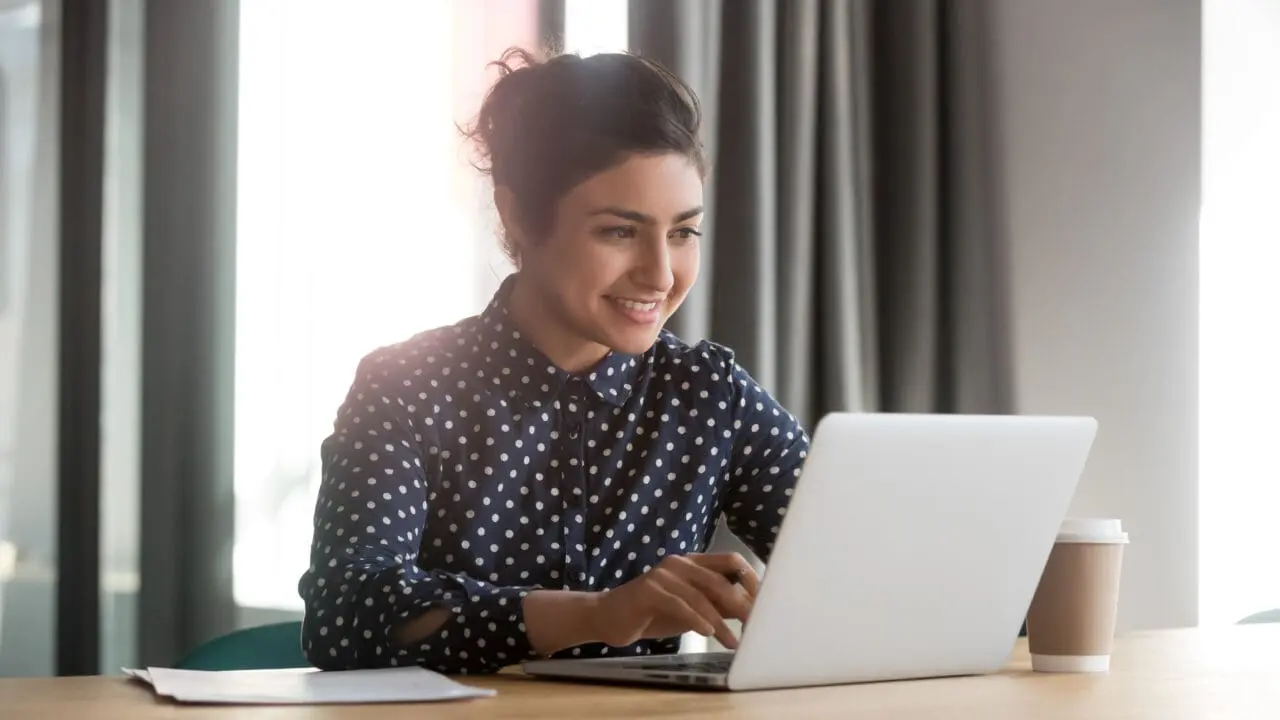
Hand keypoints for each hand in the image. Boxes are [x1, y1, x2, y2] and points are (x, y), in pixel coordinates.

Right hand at [588, 553, 760, 649]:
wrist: (609, 616)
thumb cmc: (653, 613)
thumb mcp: (690, 609)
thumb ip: (715, 605)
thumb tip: (749, 610)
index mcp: (693, 562)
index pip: (731, 561)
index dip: (751, 580)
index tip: (765, 603)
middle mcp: (680, 563)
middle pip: (720, 579)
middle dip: (741, 604)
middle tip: (755, 626)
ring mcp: (663, 575)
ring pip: (702, 596)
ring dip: (721, 623)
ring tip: (732, 642)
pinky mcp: (649, 590)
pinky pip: (679, 604)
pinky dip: (697, 619)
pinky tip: (707, 632)